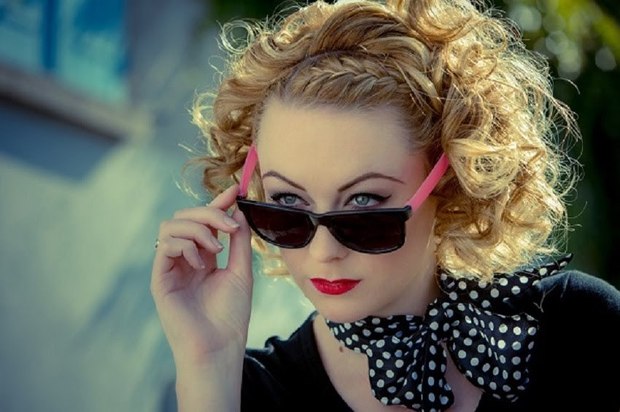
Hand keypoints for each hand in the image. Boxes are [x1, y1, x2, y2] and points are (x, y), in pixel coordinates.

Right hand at [151, 185, 252, 367]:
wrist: (219, 346)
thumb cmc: (230, 315)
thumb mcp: (240, 271)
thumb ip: (238, 241)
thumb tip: (237, 210)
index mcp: (203, 257)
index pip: (205, 221)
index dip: (217, 203)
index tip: (234, 191)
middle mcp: (184, 259)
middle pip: (185, 217)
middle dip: (209, 213)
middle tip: (230, 227)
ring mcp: (170, 268)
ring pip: (171, 225)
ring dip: (197, 228)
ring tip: (216, 248)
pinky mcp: (159, 278)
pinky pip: (164, 245)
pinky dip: (185, 244)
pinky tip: (201, 262)